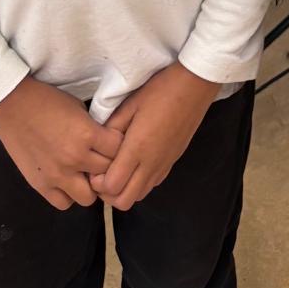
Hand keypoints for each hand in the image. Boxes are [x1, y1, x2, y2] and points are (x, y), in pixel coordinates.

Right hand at [0, 76, 124, 210]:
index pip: (119, 150)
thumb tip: (107, 142)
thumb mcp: (79, 107)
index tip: (114, 143)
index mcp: (87, 134)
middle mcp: (75, 158)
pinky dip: (68, 194)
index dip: (119, 146)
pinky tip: (66, 181)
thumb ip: (94, 128)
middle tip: (102, 160)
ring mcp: (57, 176)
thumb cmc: (47, 100)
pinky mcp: (41, 186)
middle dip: (108, 167)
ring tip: (84, 174)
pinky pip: (64, 203)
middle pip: (108, 174)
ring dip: (89, 186)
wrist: (12, 106)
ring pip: (89, 198)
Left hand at [90, 62, 220, 210]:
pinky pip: (151, 185)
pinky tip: (135, 164)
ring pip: (139, 197)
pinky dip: (139, 184)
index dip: (98, 183)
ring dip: (124, 190)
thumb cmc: (161, 90)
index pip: (112, 186)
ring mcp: (164, 165)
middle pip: (124, 201)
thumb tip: (98, 145)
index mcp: (138, 148)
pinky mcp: (172, 162)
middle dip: (108, 194)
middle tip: (102, 174)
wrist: (195, 86)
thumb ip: (111, 127)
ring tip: (117, 170)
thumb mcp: (130, 104)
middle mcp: (151, 163)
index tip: (94, 167)